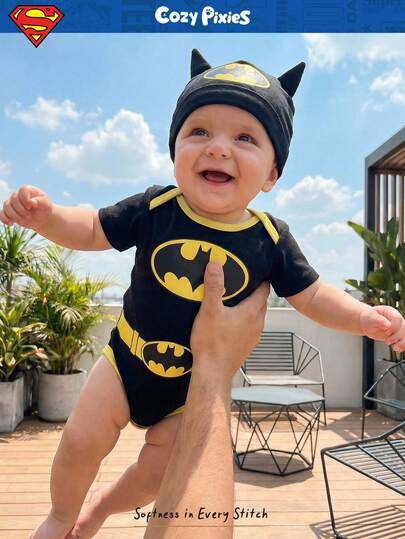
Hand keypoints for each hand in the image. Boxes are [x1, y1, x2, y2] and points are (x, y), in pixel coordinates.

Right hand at [0, 185, 52, 228]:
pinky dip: (5, 219)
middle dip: (22, 210)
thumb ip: (41, 201)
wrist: (42, 217)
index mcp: (27, 190)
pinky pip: (2, 214)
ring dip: (15, 216)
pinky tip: (11, 224)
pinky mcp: (8, 212)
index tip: (32, 207)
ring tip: (23, 220)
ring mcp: (12, 203)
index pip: (22, 191)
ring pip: (6, 207)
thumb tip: (32, 202)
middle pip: (13, 200)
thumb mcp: (46, 204)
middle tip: (29, 216)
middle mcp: (17, 195)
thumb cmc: (44, 208)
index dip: (25, 199)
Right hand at [190, 261, 269, 379]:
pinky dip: (244, 319)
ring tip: (234, 298)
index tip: (252, 269)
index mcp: (252, 311)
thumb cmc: (211, 342)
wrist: (213, 373)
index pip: (264, 289)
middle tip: (240, 281)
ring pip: (256, 315)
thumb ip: (213, 287)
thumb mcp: (209, 310)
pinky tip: (230, 320)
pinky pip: (250, 327)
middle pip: (261, 301)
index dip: (260, 278)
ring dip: (248, 306)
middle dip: (253, 290)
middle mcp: (258, 323)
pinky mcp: (247, 345)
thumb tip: (215, 263)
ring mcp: (254, 336)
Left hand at [360, 305, 404, 351]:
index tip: (386, 332)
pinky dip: (402, 346)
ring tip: (395, 348)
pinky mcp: (397, 335)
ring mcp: (398, 328)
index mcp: (391, 312)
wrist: (367, 323)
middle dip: (397, 336)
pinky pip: (403, 340)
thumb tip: (387, 325)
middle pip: (403, 328)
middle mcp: (397, 320)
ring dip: (402, 343)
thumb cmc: (369, 318)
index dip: (394, 327)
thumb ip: (379, 320)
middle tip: (387, 342)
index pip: (398, 319)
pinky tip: (397, 349)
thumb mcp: (371, 317)